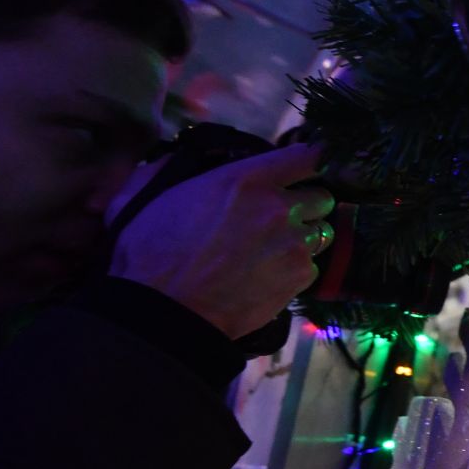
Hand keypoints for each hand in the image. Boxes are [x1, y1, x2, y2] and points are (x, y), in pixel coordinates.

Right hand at [108, 144, 333, 338]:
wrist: (164, 312)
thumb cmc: (148, 254)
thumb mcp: (146, 197)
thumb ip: (170, 170)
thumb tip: (178, 158)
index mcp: (246, 179)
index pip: (307, 156)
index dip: (313, 160)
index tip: (307, 167)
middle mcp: (279, 207)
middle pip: (322, 197)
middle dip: (306, 205)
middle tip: (282, 217)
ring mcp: (294, 243)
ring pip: (321, 232)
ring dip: (303, 237)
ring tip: (274, 249)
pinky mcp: (300, 276)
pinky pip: (312, 266)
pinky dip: (296, 269)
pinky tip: (269, 276)